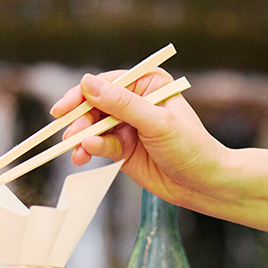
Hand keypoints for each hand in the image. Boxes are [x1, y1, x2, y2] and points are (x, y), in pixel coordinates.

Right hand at [50, 69, 227, 209]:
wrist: (202, 184)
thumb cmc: (191, 148)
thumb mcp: (156, 122)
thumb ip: (122, 104)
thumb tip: (88, 84)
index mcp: (148, 83)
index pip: (107, 83)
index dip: (83, 94)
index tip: (65, 108)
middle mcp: (135, 101)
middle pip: (95, 105)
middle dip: (81, 120)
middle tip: (70, 135)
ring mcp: (127, 126)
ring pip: (93, 127)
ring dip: (82, 138)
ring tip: (76, 152)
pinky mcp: (122, 148)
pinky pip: (99, 145)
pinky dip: (89, 151)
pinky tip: (84, 156)